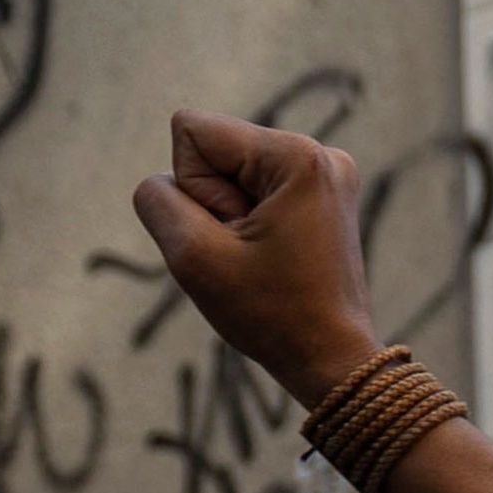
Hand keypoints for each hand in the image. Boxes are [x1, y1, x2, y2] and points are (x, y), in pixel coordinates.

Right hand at [130, 113, 386, 407]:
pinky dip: (249, 224)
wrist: (334, 361)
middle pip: (213, 150)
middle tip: (251, 253)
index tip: (233, 234)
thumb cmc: (272, 315)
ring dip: (230, 217)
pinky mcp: (320, 198)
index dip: (193, 188)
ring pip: (229, 173)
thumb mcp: (193, 256)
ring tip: (264, 257)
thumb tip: (166, 180)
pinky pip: (252, 192)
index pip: (192, 131)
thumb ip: (158, 199)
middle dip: (214, 203)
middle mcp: (320, 153)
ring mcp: (325, 175)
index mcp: (297, 155)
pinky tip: (275, 257)